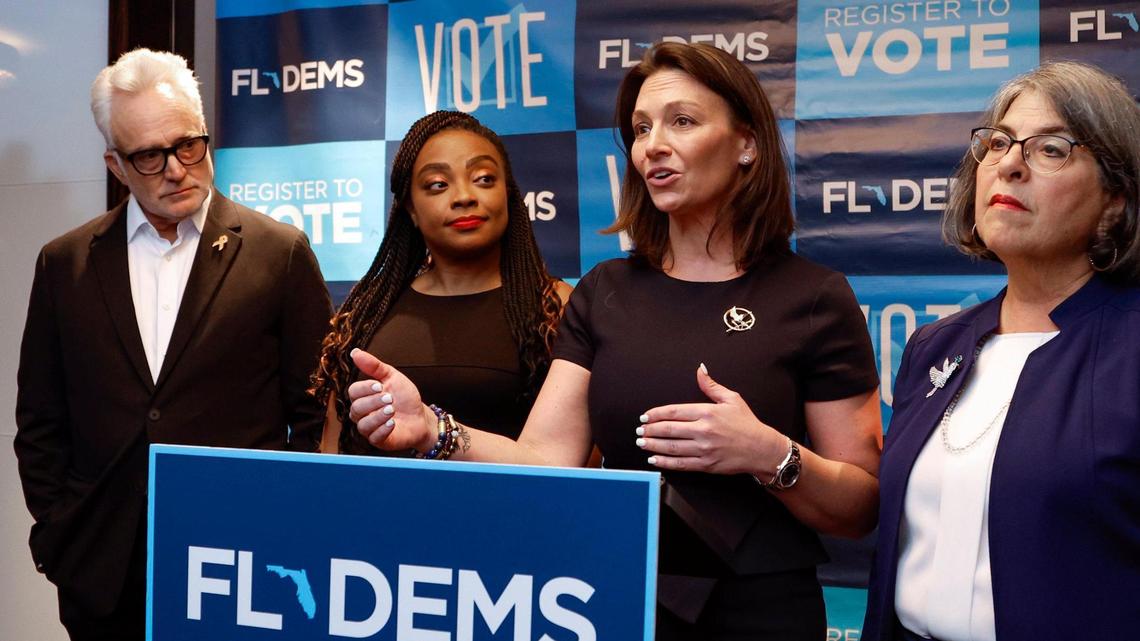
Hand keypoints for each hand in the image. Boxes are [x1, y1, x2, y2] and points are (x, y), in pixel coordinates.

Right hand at [347, 349, 436, 451]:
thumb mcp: (392, 377)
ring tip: (392, 409)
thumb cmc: (405, 397)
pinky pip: (374, 437)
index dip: (365, 388)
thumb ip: (374, 366)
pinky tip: (393, 423)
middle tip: (389, 398)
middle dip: (373, 402)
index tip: (379, 385)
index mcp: (364, 396)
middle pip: (356, 408)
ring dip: (378, 416)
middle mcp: (363, 413)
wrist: (421, 416)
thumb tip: (355, 352)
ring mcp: (370, 428)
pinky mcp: (378, 440)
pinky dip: (382, 429)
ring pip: (363, 424)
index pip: (353, 392)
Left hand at [637, 364, 786, 474]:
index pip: (674, 411)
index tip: (645, 417)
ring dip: (653, 445)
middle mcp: (704, 431)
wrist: (762, 449)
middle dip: (650, 430)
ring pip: (672, 447)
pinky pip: (681, 464)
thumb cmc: (747, 424)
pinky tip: (654, 459)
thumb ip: (711, 385)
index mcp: (707, 412)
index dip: (656, 414)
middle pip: (669, 430)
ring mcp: (704, 449)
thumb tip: (700, 370)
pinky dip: (665, 462)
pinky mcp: (706, 464)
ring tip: (642, 443)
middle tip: (639, 431)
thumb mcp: (732, 399)